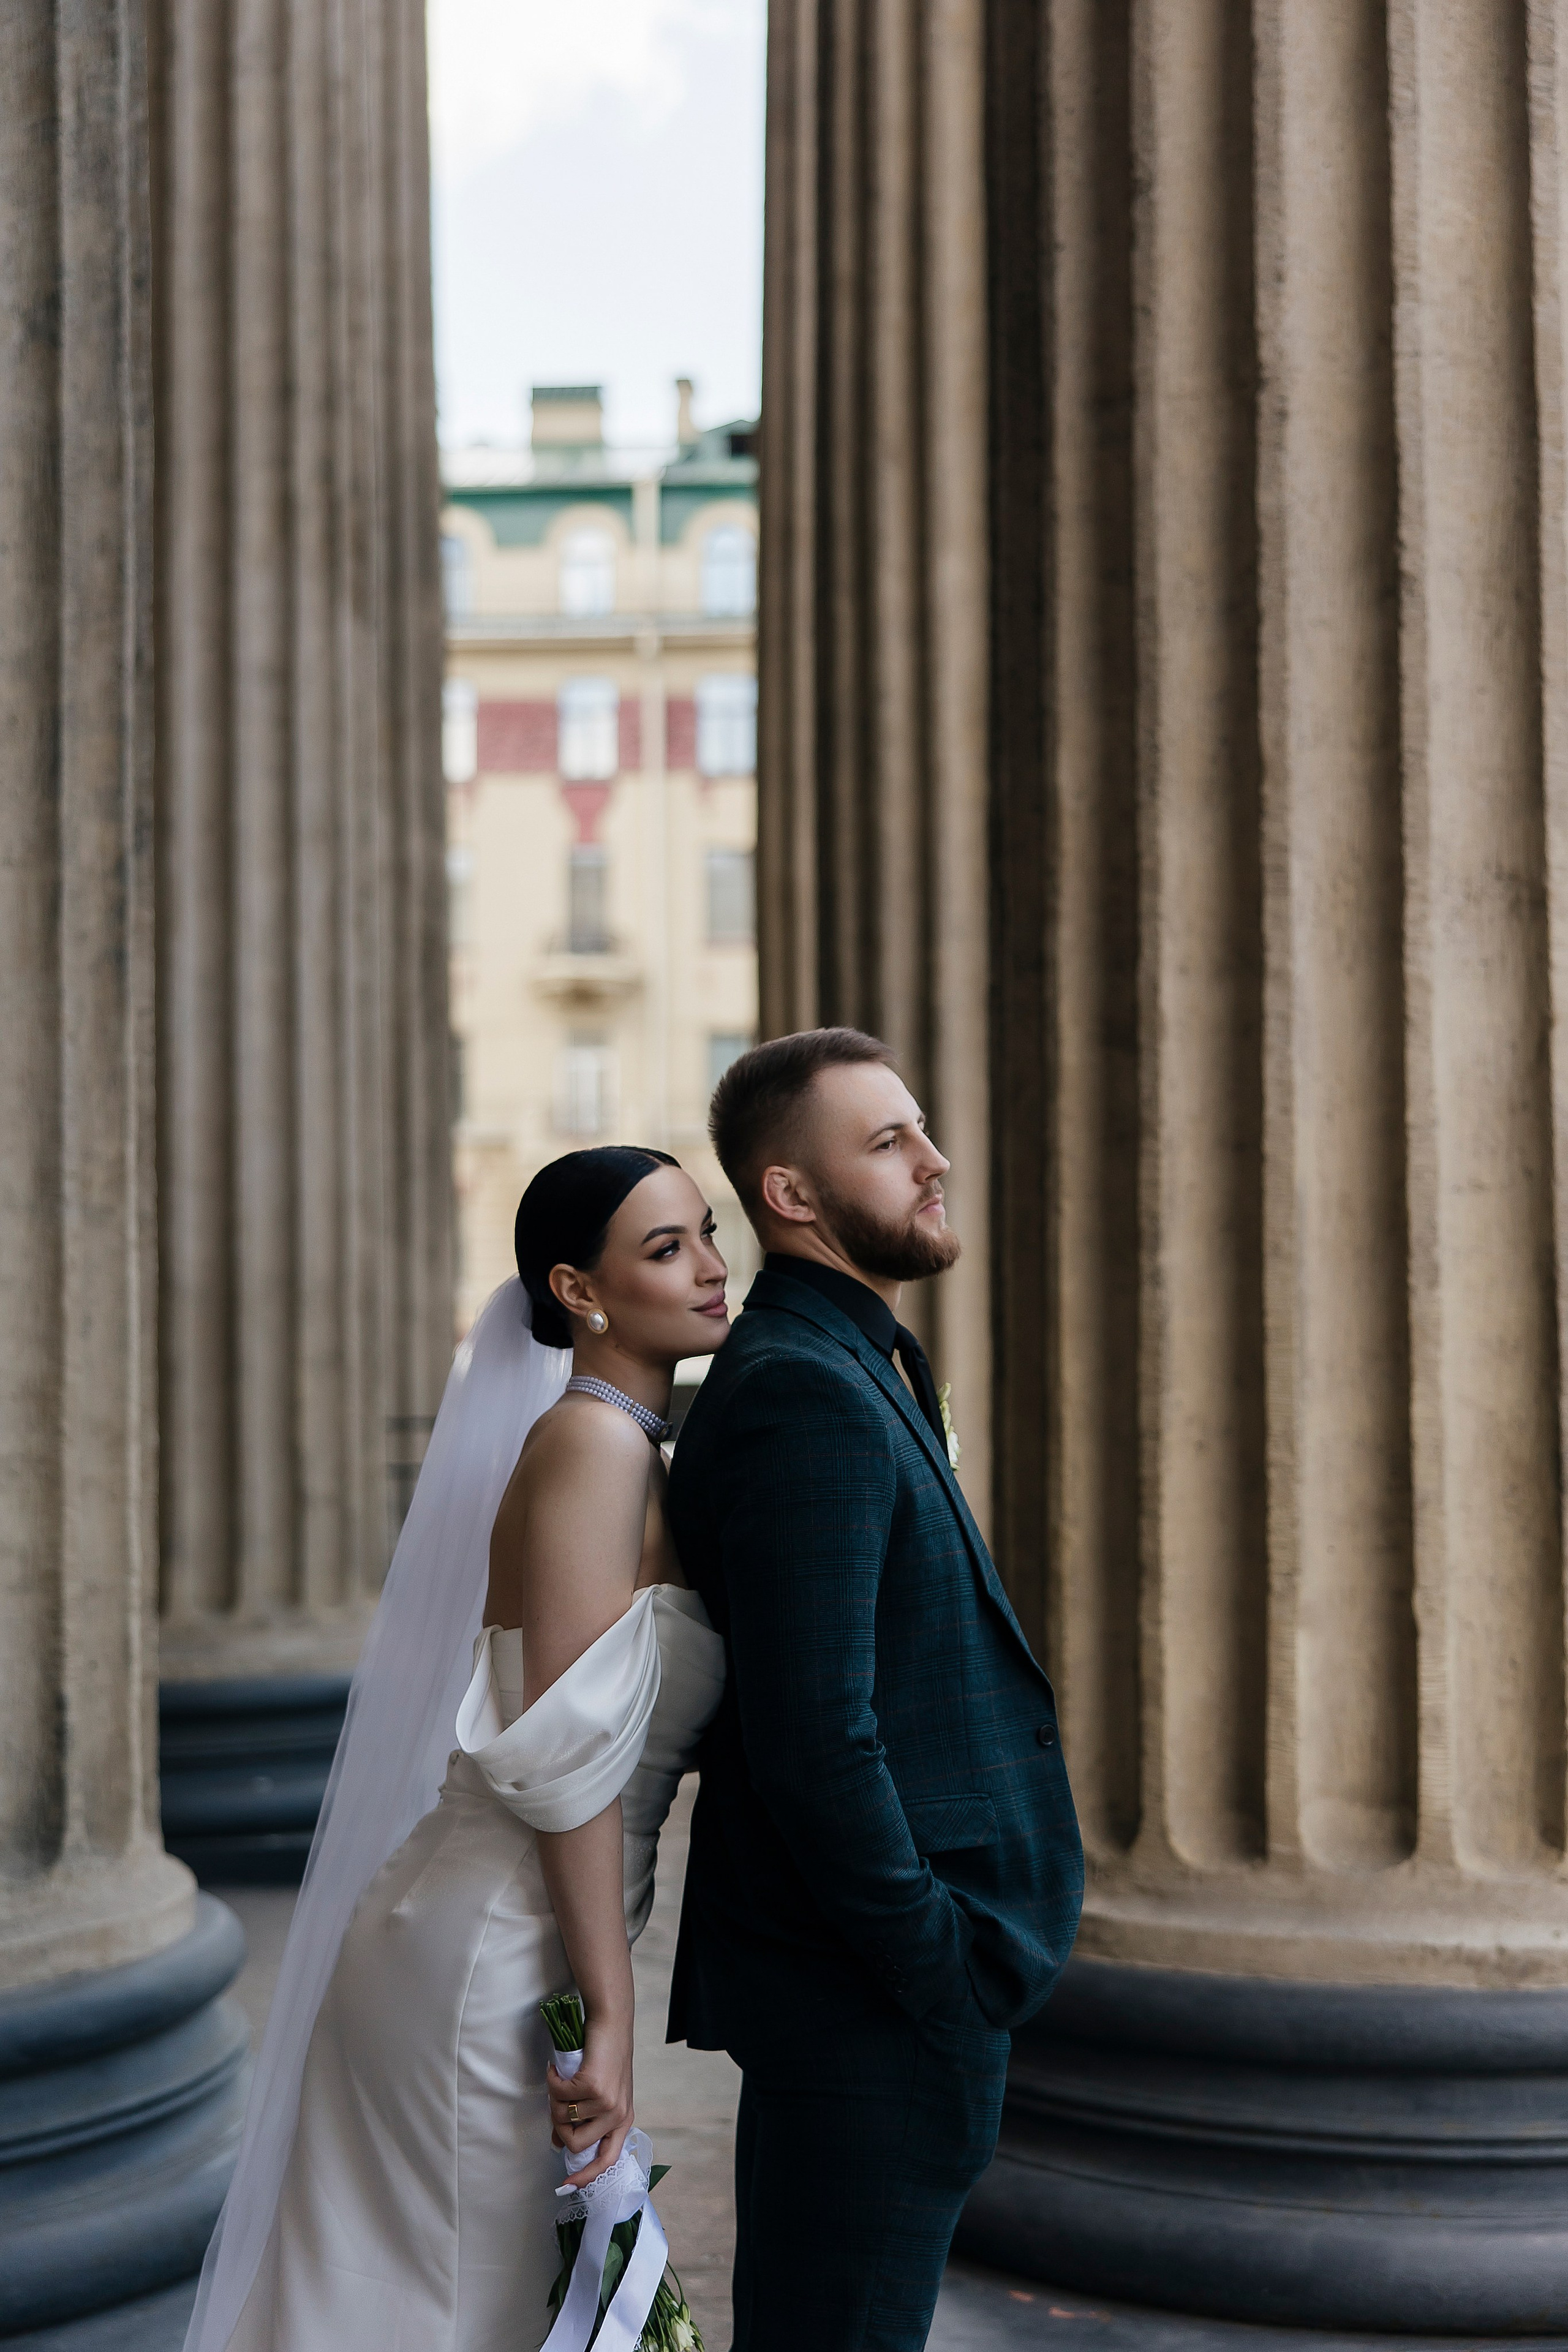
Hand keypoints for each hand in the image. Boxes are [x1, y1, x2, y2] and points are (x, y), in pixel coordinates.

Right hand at [547, 2019, 633, 2188]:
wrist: (612, 2024)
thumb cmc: (606, 2057)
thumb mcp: (600, 2094)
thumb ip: (584, 2119)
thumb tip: (557, 2142)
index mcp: (623, 2120)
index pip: (607, 2159)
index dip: (587, 2176)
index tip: (568, 2185)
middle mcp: (617, 2115)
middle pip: (576, 2143)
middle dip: (558, 2125)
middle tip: (557, 2101)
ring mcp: (607, 2102)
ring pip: (564, 2118)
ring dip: (554, 2099)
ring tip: (560, 2080)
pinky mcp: (594, 2086)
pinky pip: (559, 2095)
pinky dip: (553, 2081)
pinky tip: (557, 2069)